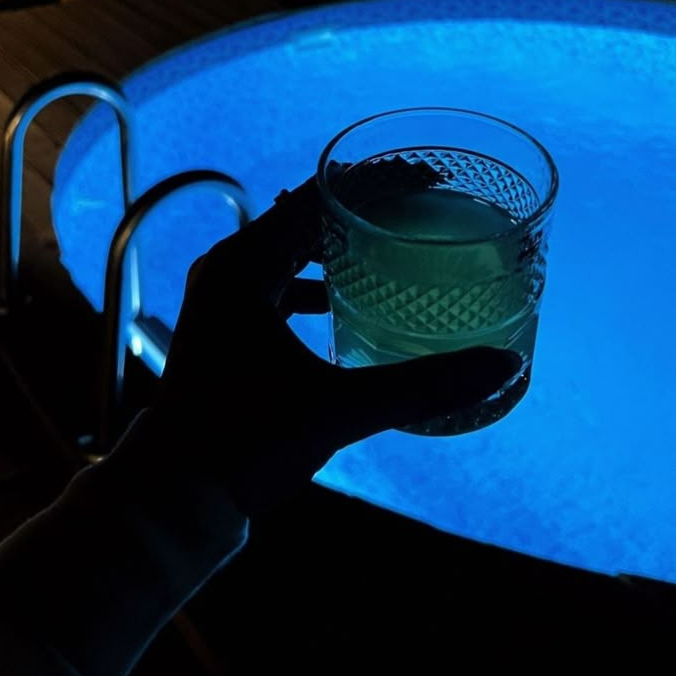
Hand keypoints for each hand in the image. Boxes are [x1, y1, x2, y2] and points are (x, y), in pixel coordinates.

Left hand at [152, 178, 518, 511]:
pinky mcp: (228, 330)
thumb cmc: (240, 446)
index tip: (431, 177)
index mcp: (243, 267)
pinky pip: (280, 285)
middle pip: (306, 217)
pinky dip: (317, 283)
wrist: (173, 498)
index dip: (376, 182)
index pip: (318, 197)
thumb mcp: (338, 410)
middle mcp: (228, 271)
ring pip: (292, 251)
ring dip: (340, 245)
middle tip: (425, 210)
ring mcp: (224, 300)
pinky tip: (348, 304)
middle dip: (365, 209)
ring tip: (395, 246)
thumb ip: (421, 386)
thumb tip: (501, 366)